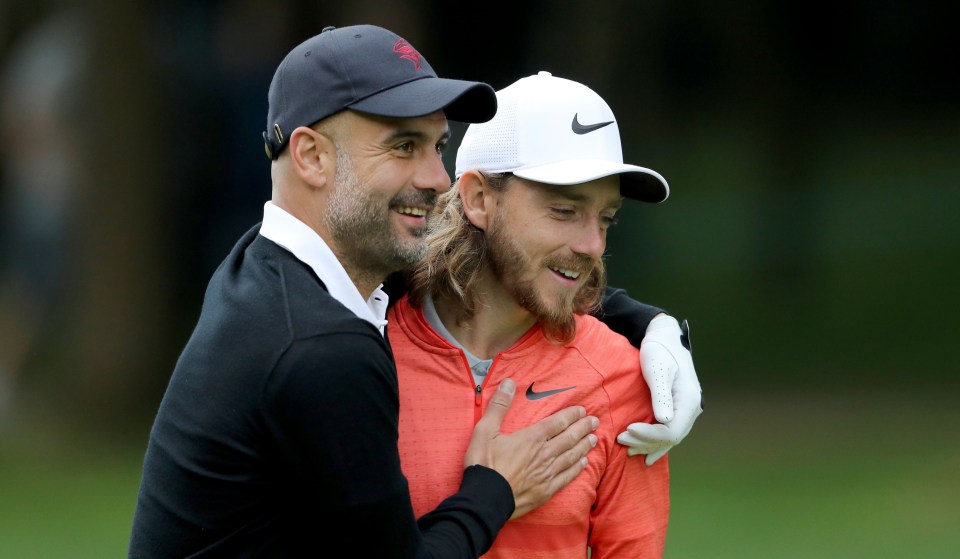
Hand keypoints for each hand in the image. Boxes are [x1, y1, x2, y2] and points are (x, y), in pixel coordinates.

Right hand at [465, 378, 598, 518]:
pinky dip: (577, 468)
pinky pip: (567, 477)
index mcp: (532, 438)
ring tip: (594, 439)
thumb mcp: (485, 430)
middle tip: (595, 421)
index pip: (557, 423)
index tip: (582, 411)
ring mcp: (547, 473)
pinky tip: (583, 464)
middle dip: (583, 428)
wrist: (486, 498)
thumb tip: (508, 382)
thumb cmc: (484, 463)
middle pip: (569, 438)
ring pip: (571, 456)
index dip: (571, 416)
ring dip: (583, 446)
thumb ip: (499, 405)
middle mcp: (544, 454)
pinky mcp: (546, 490)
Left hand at [617, 314, 702, 465]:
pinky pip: (668, 432)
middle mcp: (691, 409)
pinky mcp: (677, 409)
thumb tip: (664, 420)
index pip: (671, 431)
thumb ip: (661, 395)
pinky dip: (655, 443)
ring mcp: (685, 411)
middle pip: (670, 438)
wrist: (664, 338)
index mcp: (689, 400)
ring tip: (627, 449)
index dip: (649, 435)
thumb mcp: (657, 370)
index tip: (627, 429)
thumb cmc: (659, 351)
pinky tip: (645, 453)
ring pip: (669, 438)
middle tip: (621, 439)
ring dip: (648, 445)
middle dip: (645, 441)